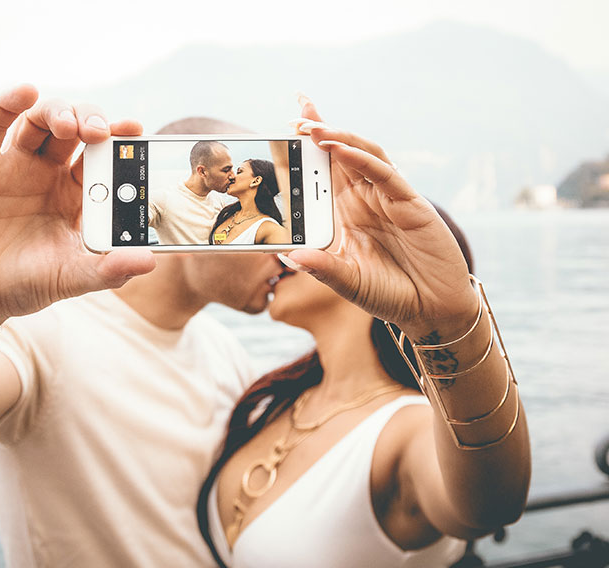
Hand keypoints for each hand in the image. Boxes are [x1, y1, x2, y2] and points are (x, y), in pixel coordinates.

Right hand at [0, 84, 154, 325]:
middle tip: (99, 131)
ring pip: (40, 122)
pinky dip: (8, 104)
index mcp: (77, 197)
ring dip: (58, 112)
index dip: (119, 139)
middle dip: (90, 121)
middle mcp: (49, 175)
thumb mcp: (71, 279)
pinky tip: (25, 91)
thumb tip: (149, 263)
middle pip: (76, 131)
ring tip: (68, 125)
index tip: (135, 129)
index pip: (104, 158)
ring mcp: (15, 166)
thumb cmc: (23, 286)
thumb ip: (108, 270)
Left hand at [286, 99, 477, 339]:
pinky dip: (361, 159)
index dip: (309, 146)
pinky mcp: (410, 203)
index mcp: (347, 212)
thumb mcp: (348, 282)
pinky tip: (339, 149)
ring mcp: (388, 198)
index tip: (285, 125)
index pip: (324, 169)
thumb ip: (322, 268)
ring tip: (310, 126)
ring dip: (337, 138)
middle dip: (319, 129)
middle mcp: (366, 198)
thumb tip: (289, 254)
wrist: (431, 310)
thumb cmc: (390, 293)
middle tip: (296, 107)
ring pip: (361, 155)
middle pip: (340, 153)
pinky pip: (383, 174)